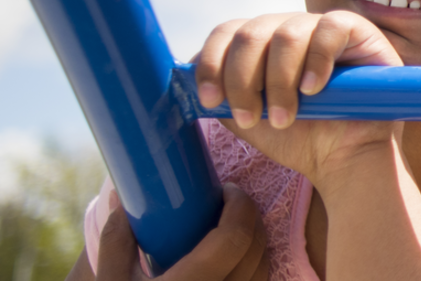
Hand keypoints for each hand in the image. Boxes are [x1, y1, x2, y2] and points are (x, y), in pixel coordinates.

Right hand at [92, 184, 266, 280]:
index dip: (239, 206)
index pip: (233, 238)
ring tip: (236, 228)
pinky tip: (240, 261)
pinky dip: (256, 270)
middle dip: (251, 218)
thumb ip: (116, 244)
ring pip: (264, 273)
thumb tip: (125, 202)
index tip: (227, 189)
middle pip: (255, 251)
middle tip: (232, 202)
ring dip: (258, 244)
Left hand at [193, 11, 404, 185]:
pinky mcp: (359, 31)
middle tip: (252, 118)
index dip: (212, 62)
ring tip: (286, 117)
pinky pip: (330, 28)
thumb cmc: (299, 139)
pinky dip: (316, 60)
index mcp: (262, 44)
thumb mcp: (248, 118)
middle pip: (251, 33)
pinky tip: (313, 89)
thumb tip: (182, 75)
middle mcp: (289, 28)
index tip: (211, 101)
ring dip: (278, 81)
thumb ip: (220, 95)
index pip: (227, 32)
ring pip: (287, 33)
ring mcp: (323, 27)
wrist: (343, 160)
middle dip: (243, 79)